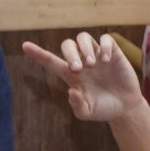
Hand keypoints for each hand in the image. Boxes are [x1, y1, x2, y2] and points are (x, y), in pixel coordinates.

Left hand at [20, 32, 144, 123]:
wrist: (125, 108)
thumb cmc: (102, 109)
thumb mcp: (87, 113)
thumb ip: (77, 105)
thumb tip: (71, 91)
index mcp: (71, 75)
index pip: (51, 61)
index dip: (38, 53)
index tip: (24, 46)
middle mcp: (81, 61)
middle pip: (67, 44)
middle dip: (70, 54)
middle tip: (79, 69)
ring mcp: (96, 56)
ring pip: (83, 37)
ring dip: (84, 48)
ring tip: (91, 64)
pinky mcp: (113, 53)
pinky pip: (106, 39)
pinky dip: (104, 46)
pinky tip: (106, 60)